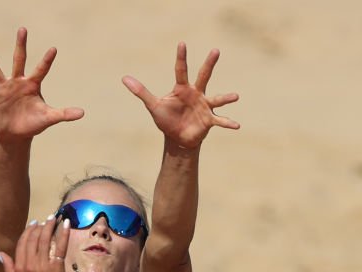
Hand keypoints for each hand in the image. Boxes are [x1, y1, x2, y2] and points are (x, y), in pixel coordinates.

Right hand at [0, 27, 83, 142]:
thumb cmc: (33, 124)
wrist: (16, 135)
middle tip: (23, 29)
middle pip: (19, 60)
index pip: (41, 70)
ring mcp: (3, 88)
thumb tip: (82, 113)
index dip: (47, 61)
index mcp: (32, 85)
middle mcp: (17, 82)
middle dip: (21, 45)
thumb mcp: (48, 118)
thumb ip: (64, 114)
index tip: (54, 48)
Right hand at [0, 217, 70, 271]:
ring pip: (45, 240)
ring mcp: (43, 267)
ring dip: (50, 226)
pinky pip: (59, 247)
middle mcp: (29, 265)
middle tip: (46, 220)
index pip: (22, 243)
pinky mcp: (56, 268)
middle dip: (40, 226)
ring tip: (54, 219)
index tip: (34, 224)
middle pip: (33, 239)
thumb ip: (8, 269)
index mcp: (19, 268)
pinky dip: (63, 234)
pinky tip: (65, 224)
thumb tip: (1, 254)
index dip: (28, 231)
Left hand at [123, 43, 239, 149]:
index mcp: (182, 88)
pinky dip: (228, 123)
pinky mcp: (209, 120)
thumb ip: (141, 92)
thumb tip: (124, 78)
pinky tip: (237, 125)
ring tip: (235, 96)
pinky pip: (220, 121)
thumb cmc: (166, 119)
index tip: (182, 43)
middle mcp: (196, 94)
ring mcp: (204, 106)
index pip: (181, 70)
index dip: (181, 57)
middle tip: (215, 50)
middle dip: (209, 63)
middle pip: (203, 75)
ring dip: (226, 98)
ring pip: (217, 99)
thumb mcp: (153, 106)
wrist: (177, 138)